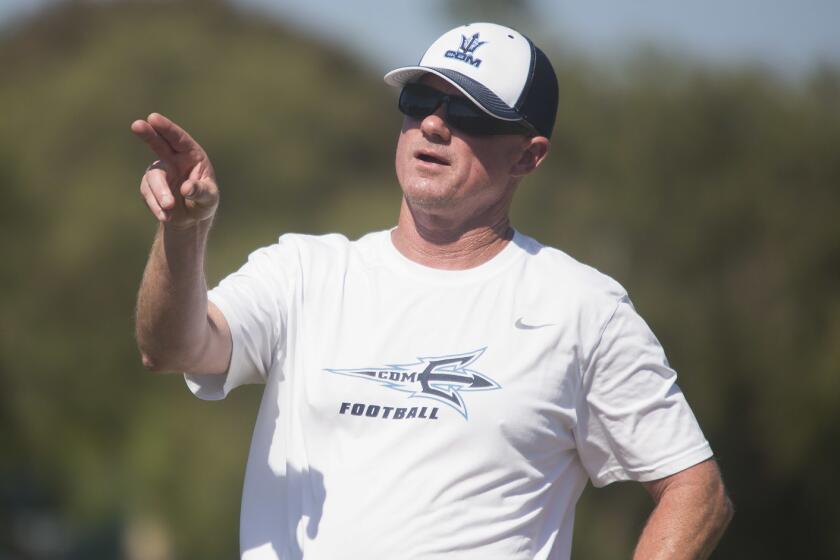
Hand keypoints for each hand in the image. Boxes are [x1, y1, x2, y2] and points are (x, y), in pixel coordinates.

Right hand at [131, 113, 218, 228]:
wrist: (190, 219)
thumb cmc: (204, 202)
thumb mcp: (210, 199)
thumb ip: (201, 192)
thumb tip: (186, 188)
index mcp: (192, 155)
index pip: (179, 139)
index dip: (166, 128)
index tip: (153, 118)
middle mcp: (173, 159)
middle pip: (158, 143)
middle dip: (148, 134)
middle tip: (137, 125)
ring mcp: (159, 171)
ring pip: (154, 177)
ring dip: (160, 192)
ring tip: (169, 208)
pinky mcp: (149, 187)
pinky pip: (148, 194)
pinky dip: (156, 205)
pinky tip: (165, 216)